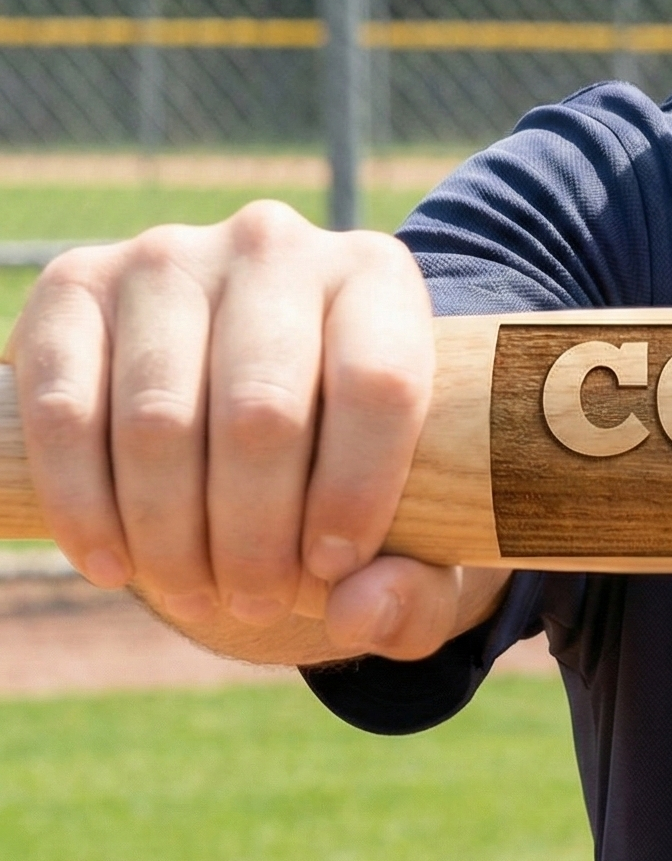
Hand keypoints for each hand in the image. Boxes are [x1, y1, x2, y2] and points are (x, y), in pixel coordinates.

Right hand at [6, 202, 507, 662]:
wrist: (257, 395)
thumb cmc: (357, 468)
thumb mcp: (419, 526)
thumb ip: (418, 589)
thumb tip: (357, 614)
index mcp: (379, 278)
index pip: (378, 384)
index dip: (356, 493)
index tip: (335, 570)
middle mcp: (275, 246)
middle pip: (263, 412)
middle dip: (256, 537)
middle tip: (260, 604)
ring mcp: (168, 257)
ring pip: (160, 419)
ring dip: (172, 535)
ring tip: (197, 596)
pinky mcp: (75, 286)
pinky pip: (64, 409)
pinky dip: (85, 504)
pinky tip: (112, 564)